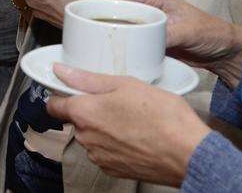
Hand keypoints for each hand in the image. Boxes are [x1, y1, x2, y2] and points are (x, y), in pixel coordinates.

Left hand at [46, 64, 208, 186]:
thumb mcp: (126, 84)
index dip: (61, 95)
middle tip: (115, 101)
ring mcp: (99, 156)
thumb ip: (88, 79)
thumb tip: (61, 70)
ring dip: (103, 128)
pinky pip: (105, 152)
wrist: (189, 155)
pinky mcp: (113, 170)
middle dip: (90, 111)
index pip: (53, 105)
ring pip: (91, 137)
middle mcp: (86, 138)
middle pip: (75, 120)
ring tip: (131, 119)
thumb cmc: (162, 117)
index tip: (74, 90)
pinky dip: (115, 145)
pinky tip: (135, 136)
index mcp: (84, 113)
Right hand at [98, 0, 241, 84]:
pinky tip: (105, 50)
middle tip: (84, 28)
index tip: (91, 12)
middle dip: (95, 12)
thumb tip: (142, 40)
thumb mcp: (189, 31)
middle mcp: (145, 8)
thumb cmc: (210, 33)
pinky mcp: (145, 39)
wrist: (223, 53)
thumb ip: (168, 33)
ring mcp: (144, 24)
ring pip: (115, 21)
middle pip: (112, 4)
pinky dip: (113, 40)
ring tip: (89, 40)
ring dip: (102, 27)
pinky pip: (124, 36)